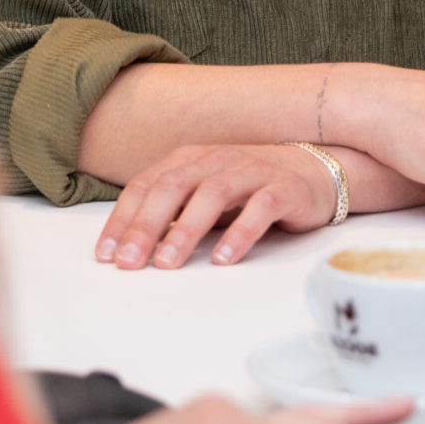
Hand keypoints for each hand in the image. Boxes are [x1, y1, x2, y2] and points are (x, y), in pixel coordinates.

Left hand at [95, 141, 337, 268]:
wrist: (318, 171)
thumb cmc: (253, 186)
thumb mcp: (207, 194)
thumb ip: (176, 212)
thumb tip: (135, 248)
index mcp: (191, 160)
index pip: (147, 185)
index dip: (123, 218)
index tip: (106, 253)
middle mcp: (218, 159)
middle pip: (173, 187)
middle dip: (146, 226)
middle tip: (130, 262)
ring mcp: (252, 170)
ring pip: (212, 195)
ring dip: (186, 231)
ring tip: (168, 263)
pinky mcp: (284, 188)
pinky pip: (260, 208)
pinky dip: (239, 233)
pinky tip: (223, 258)